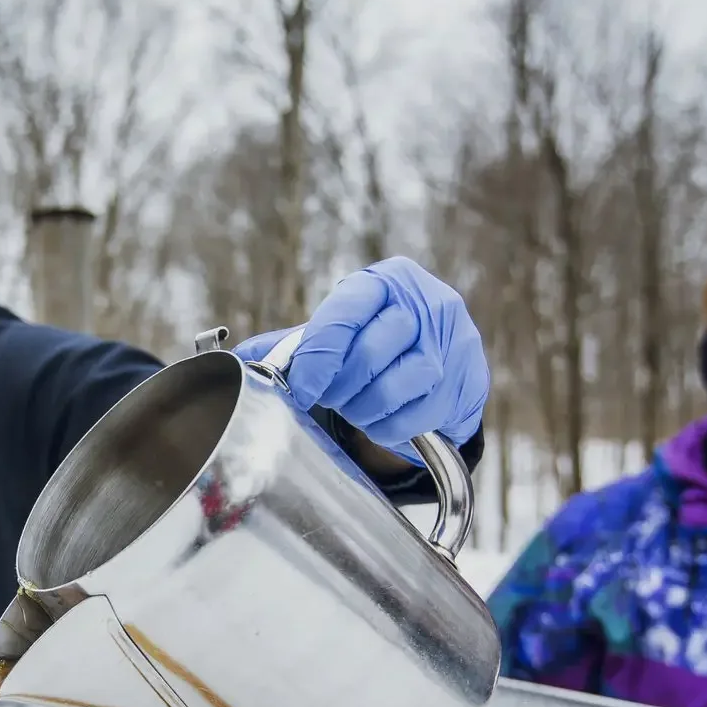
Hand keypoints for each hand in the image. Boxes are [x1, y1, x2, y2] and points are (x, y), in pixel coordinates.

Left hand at [236, 256, 488, 464]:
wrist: (440, 358)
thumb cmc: (377, 342)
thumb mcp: (340, 330)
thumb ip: (293, 343)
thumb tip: (236, 360)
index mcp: (385, 280)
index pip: (346, 312)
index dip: (319, 355)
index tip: (302, 388)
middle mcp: (426, 301)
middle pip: (373, 351)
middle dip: (342, 386)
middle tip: (329, 398)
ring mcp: (454, 340)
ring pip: (402, 382)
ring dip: (366, 407)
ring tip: (354, 409)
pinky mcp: (469, 377)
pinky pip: (422, 413)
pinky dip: (391, 426)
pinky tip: (380, 421)